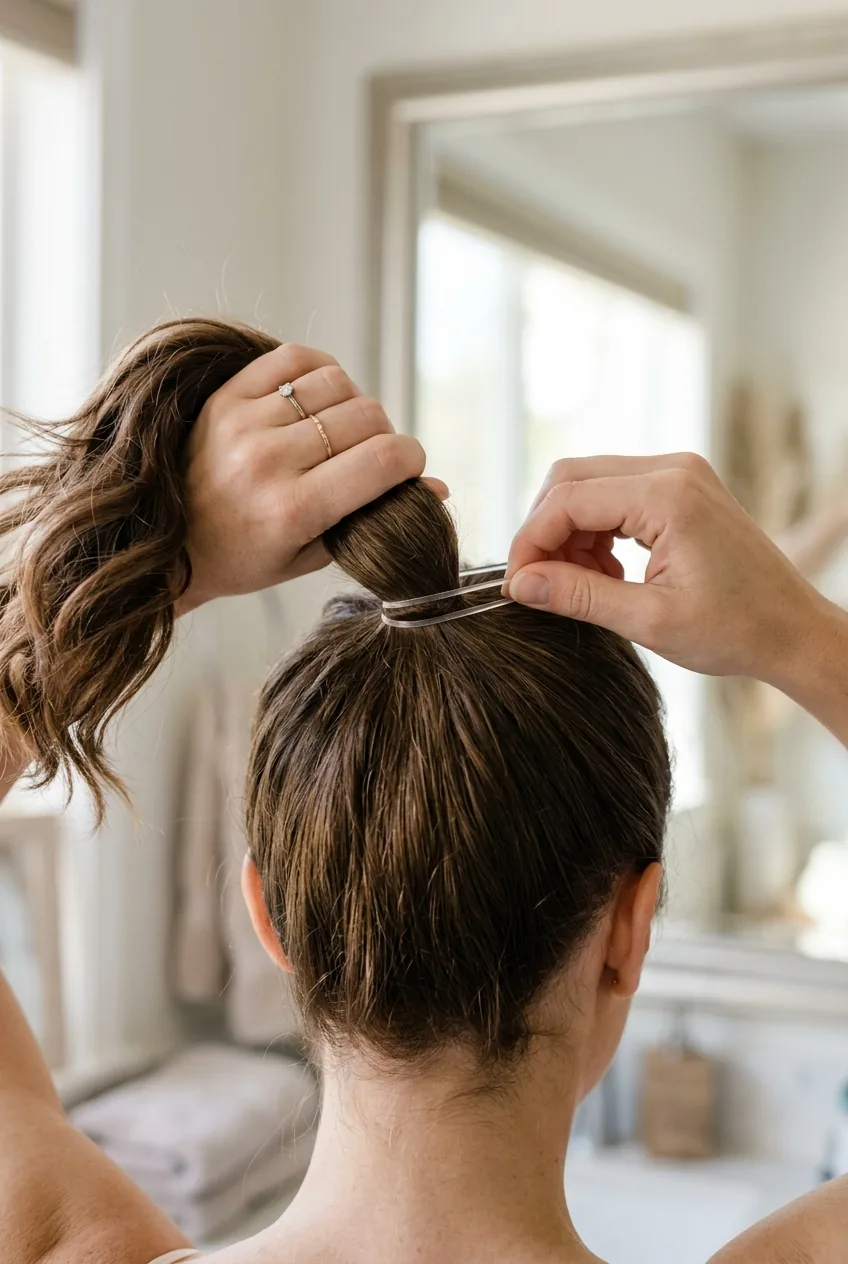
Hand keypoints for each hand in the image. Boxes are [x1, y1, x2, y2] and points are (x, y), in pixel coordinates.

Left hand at [181, 344, 445, 610]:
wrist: (168, 545)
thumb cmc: (245, 558)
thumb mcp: (312, 555)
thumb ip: (374, 519)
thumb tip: (441, 489)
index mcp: (293, 510)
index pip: (383, 460)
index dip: (413, 460)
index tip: (409, 469)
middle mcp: (268, 462)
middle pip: (367, 418)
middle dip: (386, 435)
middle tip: (373, 457)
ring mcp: (244, 423)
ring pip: (337, 384)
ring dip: (354, 404)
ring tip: (342, 430)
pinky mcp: (226, 396)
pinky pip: (296, 359)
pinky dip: (320, 373)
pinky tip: (320, 399)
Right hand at [505, 453, 836, 684]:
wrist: (792, 630)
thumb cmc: (735, 630)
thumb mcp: (648, 620)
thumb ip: (579, 597)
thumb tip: (520, 585)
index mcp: (667, 495)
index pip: (567, 500)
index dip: (530, 543)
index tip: (516, 587)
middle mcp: (672, 470)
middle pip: (571, 481)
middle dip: (545, 534)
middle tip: (539, 586)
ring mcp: (678, 474)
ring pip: (588, 486)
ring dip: (570, 535)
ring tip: (580, 587)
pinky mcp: (680, 488)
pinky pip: (615, 495)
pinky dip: (595, 532)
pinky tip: (605, 575)